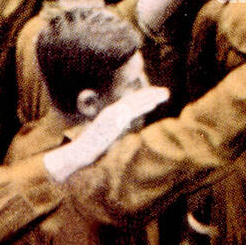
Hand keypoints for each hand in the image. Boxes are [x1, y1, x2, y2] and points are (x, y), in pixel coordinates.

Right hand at [43, 85, 170, 182]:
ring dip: (150, 97)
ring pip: (135, 103)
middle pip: (135, 100)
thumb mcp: (106, 138)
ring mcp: (113, 115)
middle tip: (165, 91)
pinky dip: (144, 105)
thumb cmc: (90, 149)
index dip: (143, 99)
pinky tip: (154, 102)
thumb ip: (115, 131)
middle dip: (150, 94)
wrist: (80, 152)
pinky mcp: (114, 121)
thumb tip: (124, 131)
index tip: (155, 96)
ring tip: (164, 94)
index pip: (130, 104)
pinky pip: (132, 111)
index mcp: (111, 115)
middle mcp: (113, 112)